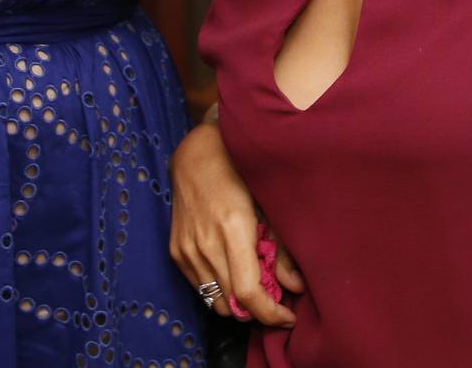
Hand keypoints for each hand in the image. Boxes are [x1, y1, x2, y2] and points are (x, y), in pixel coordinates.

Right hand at [170, 114, 303, 326]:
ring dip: (238, 304)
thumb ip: (282, 249)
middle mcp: (206, 244)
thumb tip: (295, 287)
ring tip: (255, 286)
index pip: (249, 294)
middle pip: (233, 304)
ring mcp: (187, 250)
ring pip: (216, 301)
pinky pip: (200, 288)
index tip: (288, 317)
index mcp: (232, 230)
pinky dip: (220, 290)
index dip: (271, 314)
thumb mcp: (269, 206)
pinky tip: (234, 273)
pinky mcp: (176, 252)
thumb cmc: (240, 173)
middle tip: (276, 300)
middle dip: (258, 311)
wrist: (196, 154)